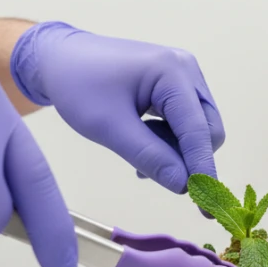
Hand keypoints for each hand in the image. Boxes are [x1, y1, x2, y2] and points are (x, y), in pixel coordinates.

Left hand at [10, 22, 224, 193]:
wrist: (60, 58)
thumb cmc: (78, 86)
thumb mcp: (109, 126)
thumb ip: (149, 156)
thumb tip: (183, 186)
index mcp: (173, 72)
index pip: (198, 131)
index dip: (202, 170)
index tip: (207, 208)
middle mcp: (187, 69)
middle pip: (207, 129)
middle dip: (186, 159)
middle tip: (147, 174)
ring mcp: (184, 73)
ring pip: (198, 126)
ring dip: (176, 150)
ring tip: (138, 156)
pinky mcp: (177, 82)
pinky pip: (186, 119)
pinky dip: (170, 139)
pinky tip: (143, 142)